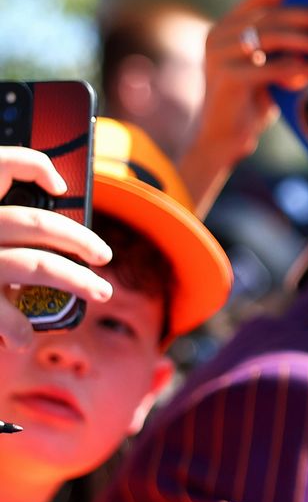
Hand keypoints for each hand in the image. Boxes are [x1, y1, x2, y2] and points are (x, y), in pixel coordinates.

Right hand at [0, 146, 111, 349]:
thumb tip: (38, 214)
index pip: (2, 163)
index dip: (35, 166)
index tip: (60, 186)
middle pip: (36, 223)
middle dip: (80, 239)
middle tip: (104, 255)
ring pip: (35, 264)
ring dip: (77, 280)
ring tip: (100, 291)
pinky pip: (2, 314)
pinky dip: (19, 328)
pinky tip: (25, 338)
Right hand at [182, 0, 307, 210]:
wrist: (225, 138)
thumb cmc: (254, 100)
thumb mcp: (270, 65)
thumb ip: (286, 46)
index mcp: (229, 25)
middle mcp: (219, 34)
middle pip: (273, 15)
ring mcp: (219, 55)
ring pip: (272, 37)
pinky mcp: (226, 78)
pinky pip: (271, 68)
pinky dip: (302, 68)